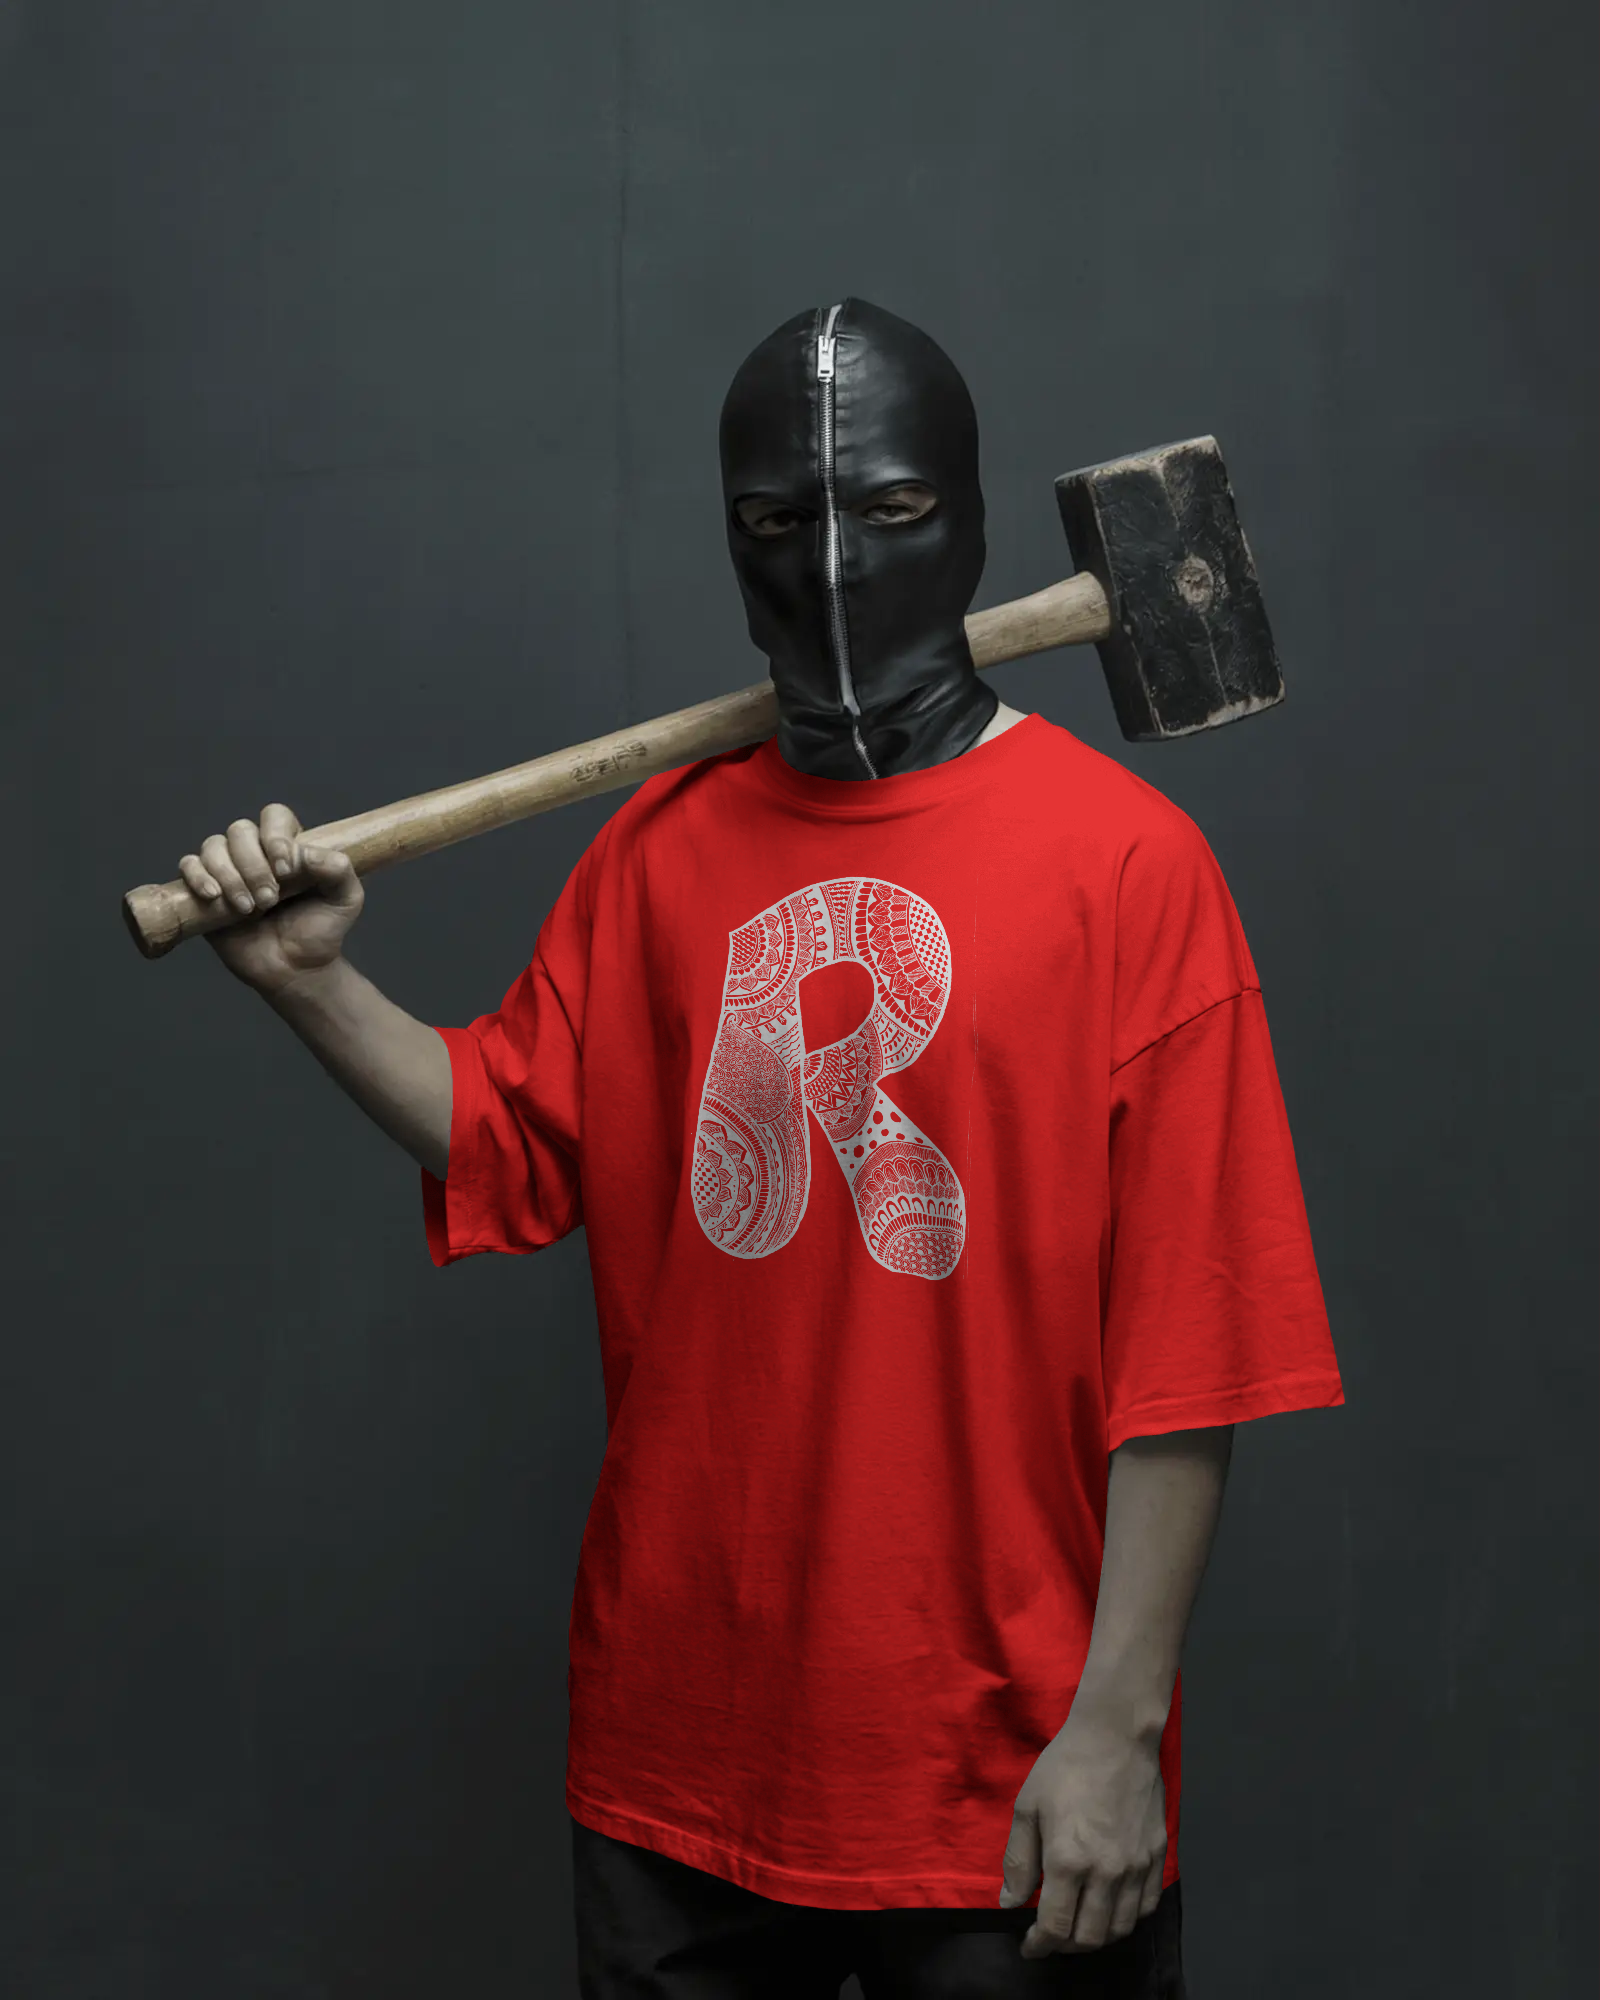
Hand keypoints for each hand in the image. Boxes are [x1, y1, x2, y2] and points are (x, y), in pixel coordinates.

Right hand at [177, 803, 363, 995]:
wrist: (296, 971)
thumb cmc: (321, 932)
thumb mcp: (346, 899)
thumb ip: (338, 869)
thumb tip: (306, 851)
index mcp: (288, 847)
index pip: (275, 817)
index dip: (276, 836)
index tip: (287, 871)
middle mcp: (256, 853)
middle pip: (240, 830)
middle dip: (254, 865)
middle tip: (270, 899)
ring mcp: (228, 870)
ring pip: (213, 846)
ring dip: (229, 875)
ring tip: (249, 909)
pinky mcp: (204, 892)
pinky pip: (187, 865)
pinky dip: (197, 876)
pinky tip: (214, 897)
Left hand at [998, 1707, 1167, 1958]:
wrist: (1116, 1736)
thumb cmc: (1066, 1766)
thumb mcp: (1027, 1807)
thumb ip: (1018, 1861)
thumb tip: (1010, 1903)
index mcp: (1068, 1860)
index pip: (1055, 1927)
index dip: (1039, 1945)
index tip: (1030, 1946)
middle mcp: (1106, 1872)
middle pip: (1088, 1938)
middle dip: (1064, 1946)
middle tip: (1051, 1936)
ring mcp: (1136, 1866)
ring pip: (1119, 1929)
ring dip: (1095, 1937)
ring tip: (1078, 1926)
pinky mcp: (1156, 1856)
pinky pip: (1145, 1907)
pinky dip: (1126, 1919)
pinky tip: (1110, 1909)